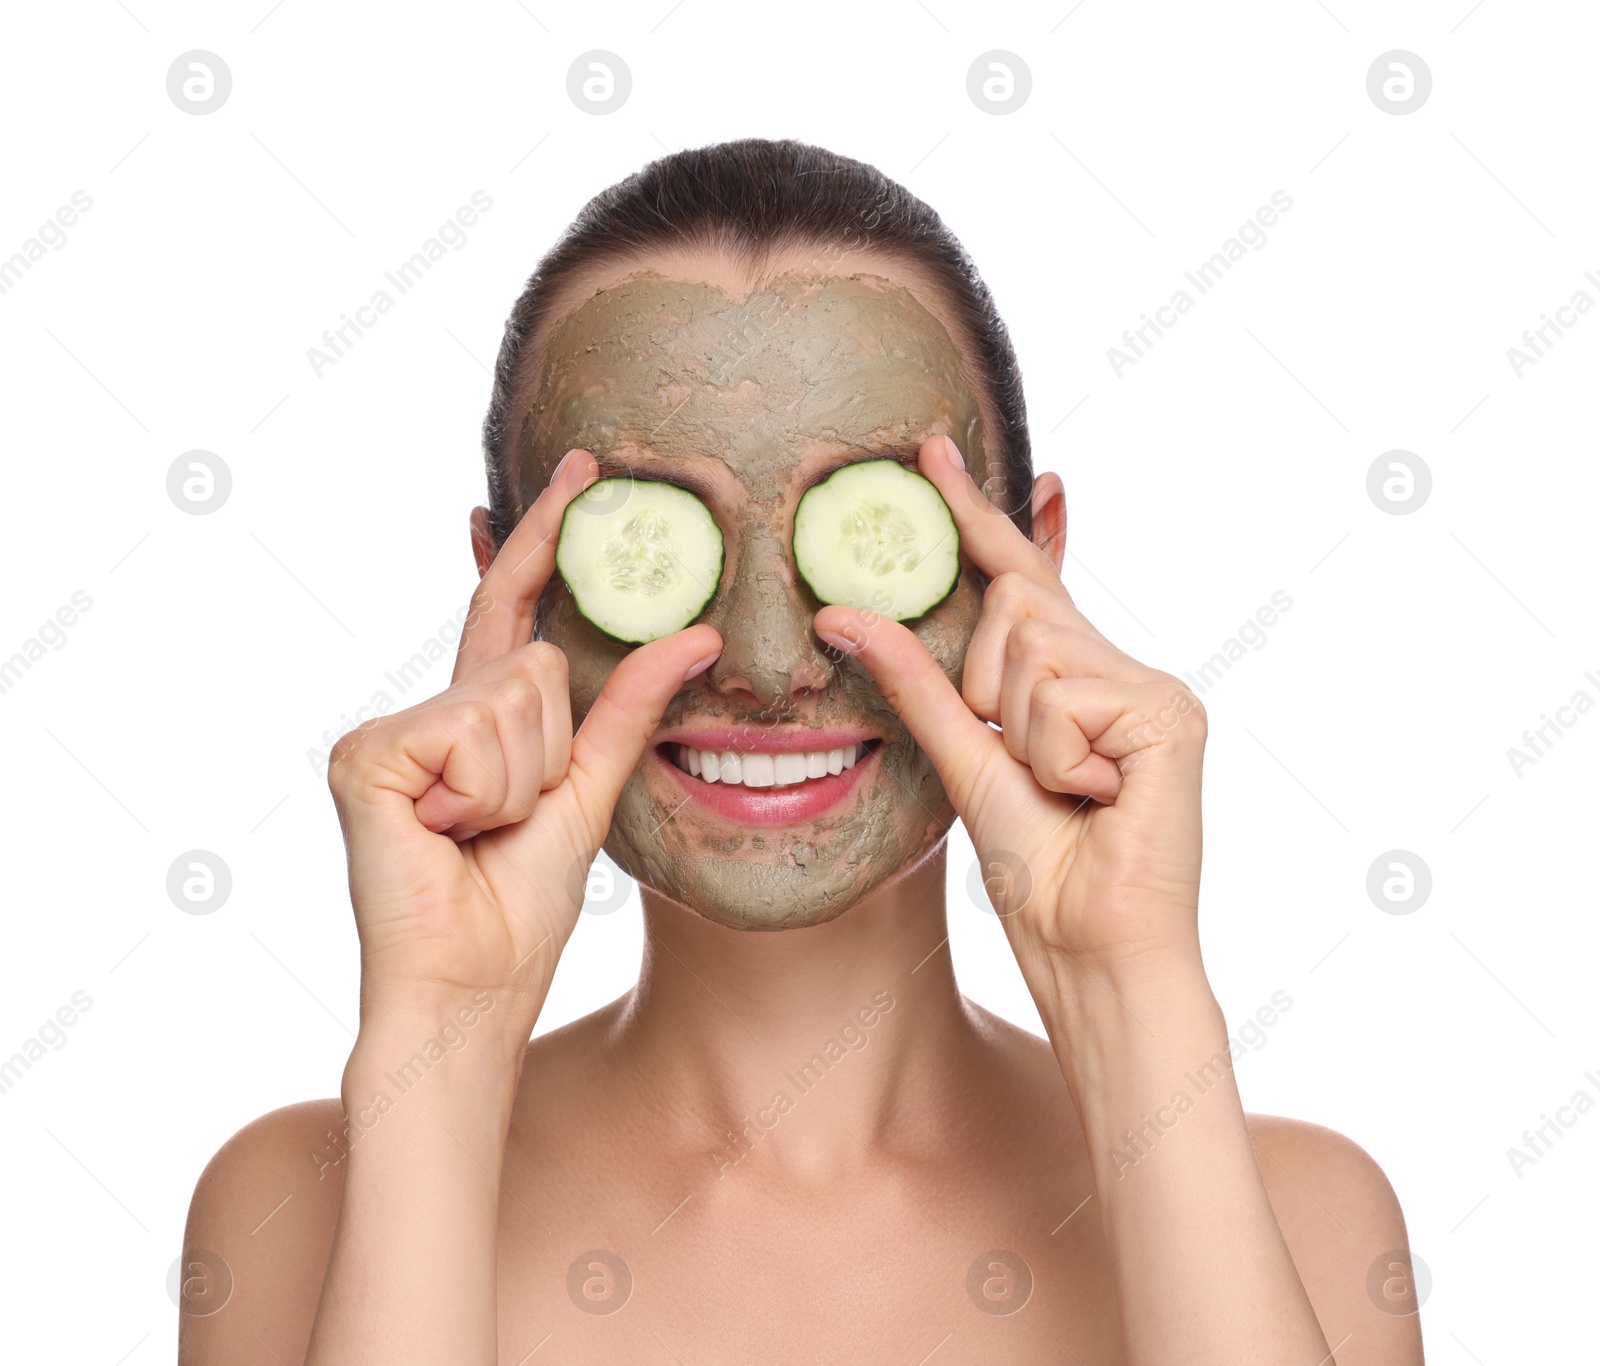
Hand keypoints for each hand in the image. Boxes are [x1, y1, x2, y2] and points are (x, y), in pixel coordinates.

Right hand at [326, 449, 721, 1019]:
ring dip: (522, 781)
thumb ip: (632, 710)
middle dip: (551, 750)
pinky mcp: (368, 754)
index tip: (583, 467)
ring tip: (478, 835)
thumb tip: (700, 633)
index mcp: (473, 718)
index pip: (513, 607)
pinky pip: (476, 732)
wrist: (471, 988)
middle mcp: (426, 710)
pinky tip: (447, 834)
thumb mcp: (592, 793)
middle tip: (509, 822)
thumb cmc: (521, 906)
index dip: (543, 535)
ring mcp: (389, 729)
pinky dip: (486, 793)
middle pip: (536, 661)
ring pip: (514, 696)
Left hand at [813, 435, 1205, 983]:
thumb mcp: (961, 758)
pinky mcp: (1172, 713)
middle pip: (1015, 608)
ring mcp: (1154, 687)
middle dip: (988, 689)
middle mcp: (1123, 668)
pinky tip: (1098, 799)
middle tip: (1032, 769)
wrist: (1093, 950)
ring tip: (1067, 793)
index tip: (934, 449)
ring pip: (1031, 651)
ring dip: (1021, 736)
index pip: (1020, 577)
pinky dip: (1055, 758)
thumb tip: (839, 612)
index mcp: (1078, 676)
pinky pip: (1062, 698)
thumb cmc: (1039, 867)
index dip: (977, 515)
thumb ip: (915, 681)